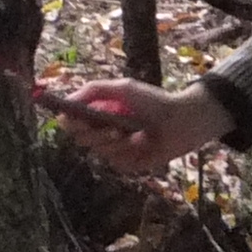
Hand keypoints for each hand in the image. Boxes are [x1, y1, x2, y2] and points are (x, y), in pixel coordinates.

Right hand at [55, 79, 232, 179]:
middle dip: (97, 134)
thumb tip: (68, 100)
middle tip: (113, 128)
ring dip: (118, 142)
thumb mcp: (123, 88)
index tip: (74, 120)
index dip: (70, 122)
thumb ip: (94, 90)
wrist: (183, 121)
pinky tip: (144, 143)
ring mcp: (115, 149)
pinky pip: (117, 162)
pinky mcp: (128, 163)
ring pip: (100, 152)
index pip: (72, 122)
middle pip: (81, 139)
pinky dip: (131, 152)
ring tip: (137, 133)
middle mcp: (103, 132)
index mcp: (98, 113)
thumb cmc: (153, 101)